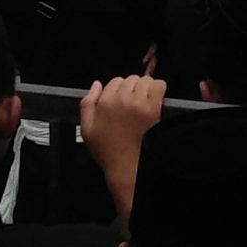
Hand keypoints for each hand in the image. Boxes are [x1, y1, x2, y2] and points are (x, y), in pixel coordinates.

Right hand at [79, 75, 166, 225]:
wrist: (127, 167)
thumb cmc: (108, 150)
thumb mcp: (87, 128)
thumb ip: (87, 103)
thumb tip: (95, 85)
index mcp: (104, 102)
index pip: (115, 81)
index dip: (118, 91)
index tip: (120, 102)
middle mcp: (121, 100)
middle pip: (131, 79)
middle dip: (132, 89)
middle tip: (131, 105)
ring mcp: (139, 103)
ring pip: (145, 80)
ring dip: (145, 89)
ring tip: (142, 104)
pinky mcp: (153, 108)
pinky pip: (159, 86)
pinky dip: (158, 90)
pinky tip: (154, 101)